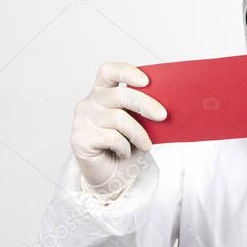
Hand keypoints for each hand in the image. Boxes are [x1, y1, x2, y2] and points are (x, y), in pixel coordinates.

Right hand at [71, 62, 166, 199]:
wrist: (109, 175)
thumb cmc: (125, 145)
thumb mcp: (137, 124)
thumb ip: (143, 111)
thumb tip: (167, 105)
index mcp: (102, 92)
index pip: (108, 71)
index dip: (126, 72)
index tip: (146, 81)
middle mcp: (89, 103)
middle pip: (119, 95)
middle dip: (145, 104)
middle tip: (163, 116)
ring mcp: (82, 120)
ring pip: (119, 119)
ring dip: (139, 134)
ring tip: (146, 145)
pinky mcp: (80, 138)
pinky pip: (112, 138)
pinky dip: (125, 147)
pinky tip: (124, 153)